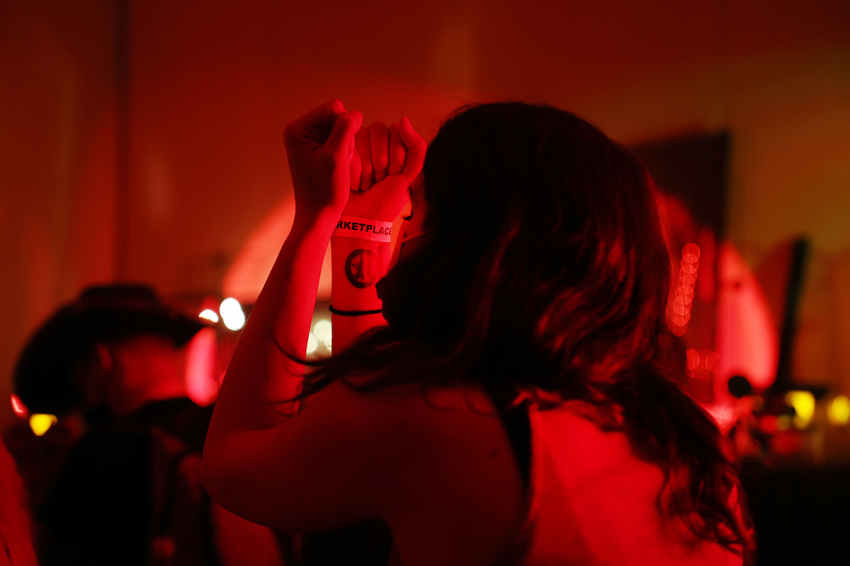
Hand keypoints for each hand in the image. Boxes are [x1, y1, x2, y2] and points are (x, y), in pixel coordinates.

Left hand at [283, 100, 362, 217]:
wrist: (318, 216)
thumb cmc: (324, 191)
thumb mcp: (337, 157)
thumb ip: (345, 129)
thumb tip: (355, 114)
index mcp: (298, 129)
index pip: (333, 108)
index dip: (345, 126)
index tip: (341, 152)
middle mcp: (301, 131)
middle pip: (337, 117)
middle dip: (346, 138)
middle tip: (340, 162)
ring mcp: (310, 140)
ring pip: (343, 130)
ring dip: (348, 147)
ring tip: (339, 167)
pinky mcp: (319, 150)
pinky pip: (342, 141)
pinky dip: (347, 153)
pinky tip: (340, 169)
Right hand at [342, 117, 426, 221]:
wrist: (361, 221)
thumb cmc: (385, 204)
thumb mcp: (408, 178)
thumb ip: (416, 148)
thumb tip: (402, 119)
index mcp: (393, 148)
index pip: (395, 131)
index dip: (394, 154)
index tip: (392, 175)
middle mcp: (374, 144)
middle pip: (378, 129)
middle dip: (380, 159)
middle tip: (378, 180)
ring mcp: (356, 147)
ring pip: (361, 135)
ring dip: (366, 165)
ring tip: (366, 184)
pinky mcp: (340, 154)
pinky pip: (347, 145)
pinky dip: (353, 167)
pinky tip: (354, 183)